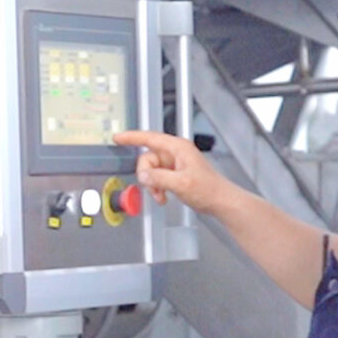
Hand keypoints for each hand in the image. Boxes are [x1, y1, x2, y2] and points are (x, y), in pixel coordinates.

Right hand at [113, 130, 236, 218]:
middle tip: (154, 188)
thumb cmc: (208, 189)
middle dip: (147, 175)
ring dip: (152, 185)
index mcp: (178, 147)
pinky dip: (157, 188)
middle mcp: (175, 153)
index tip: (118, 138)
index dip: (132, 137)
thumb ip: (159, 178)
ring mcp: (174, 163)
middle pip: (147, 158)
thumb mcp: (181, 183)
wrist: (220, 201)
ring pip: (151, 170)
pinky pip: (157, 178)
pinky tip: (163, 196)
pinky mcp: (174, 174)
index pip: (149, 138)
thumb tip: (142, 175)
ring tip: (161, 195)